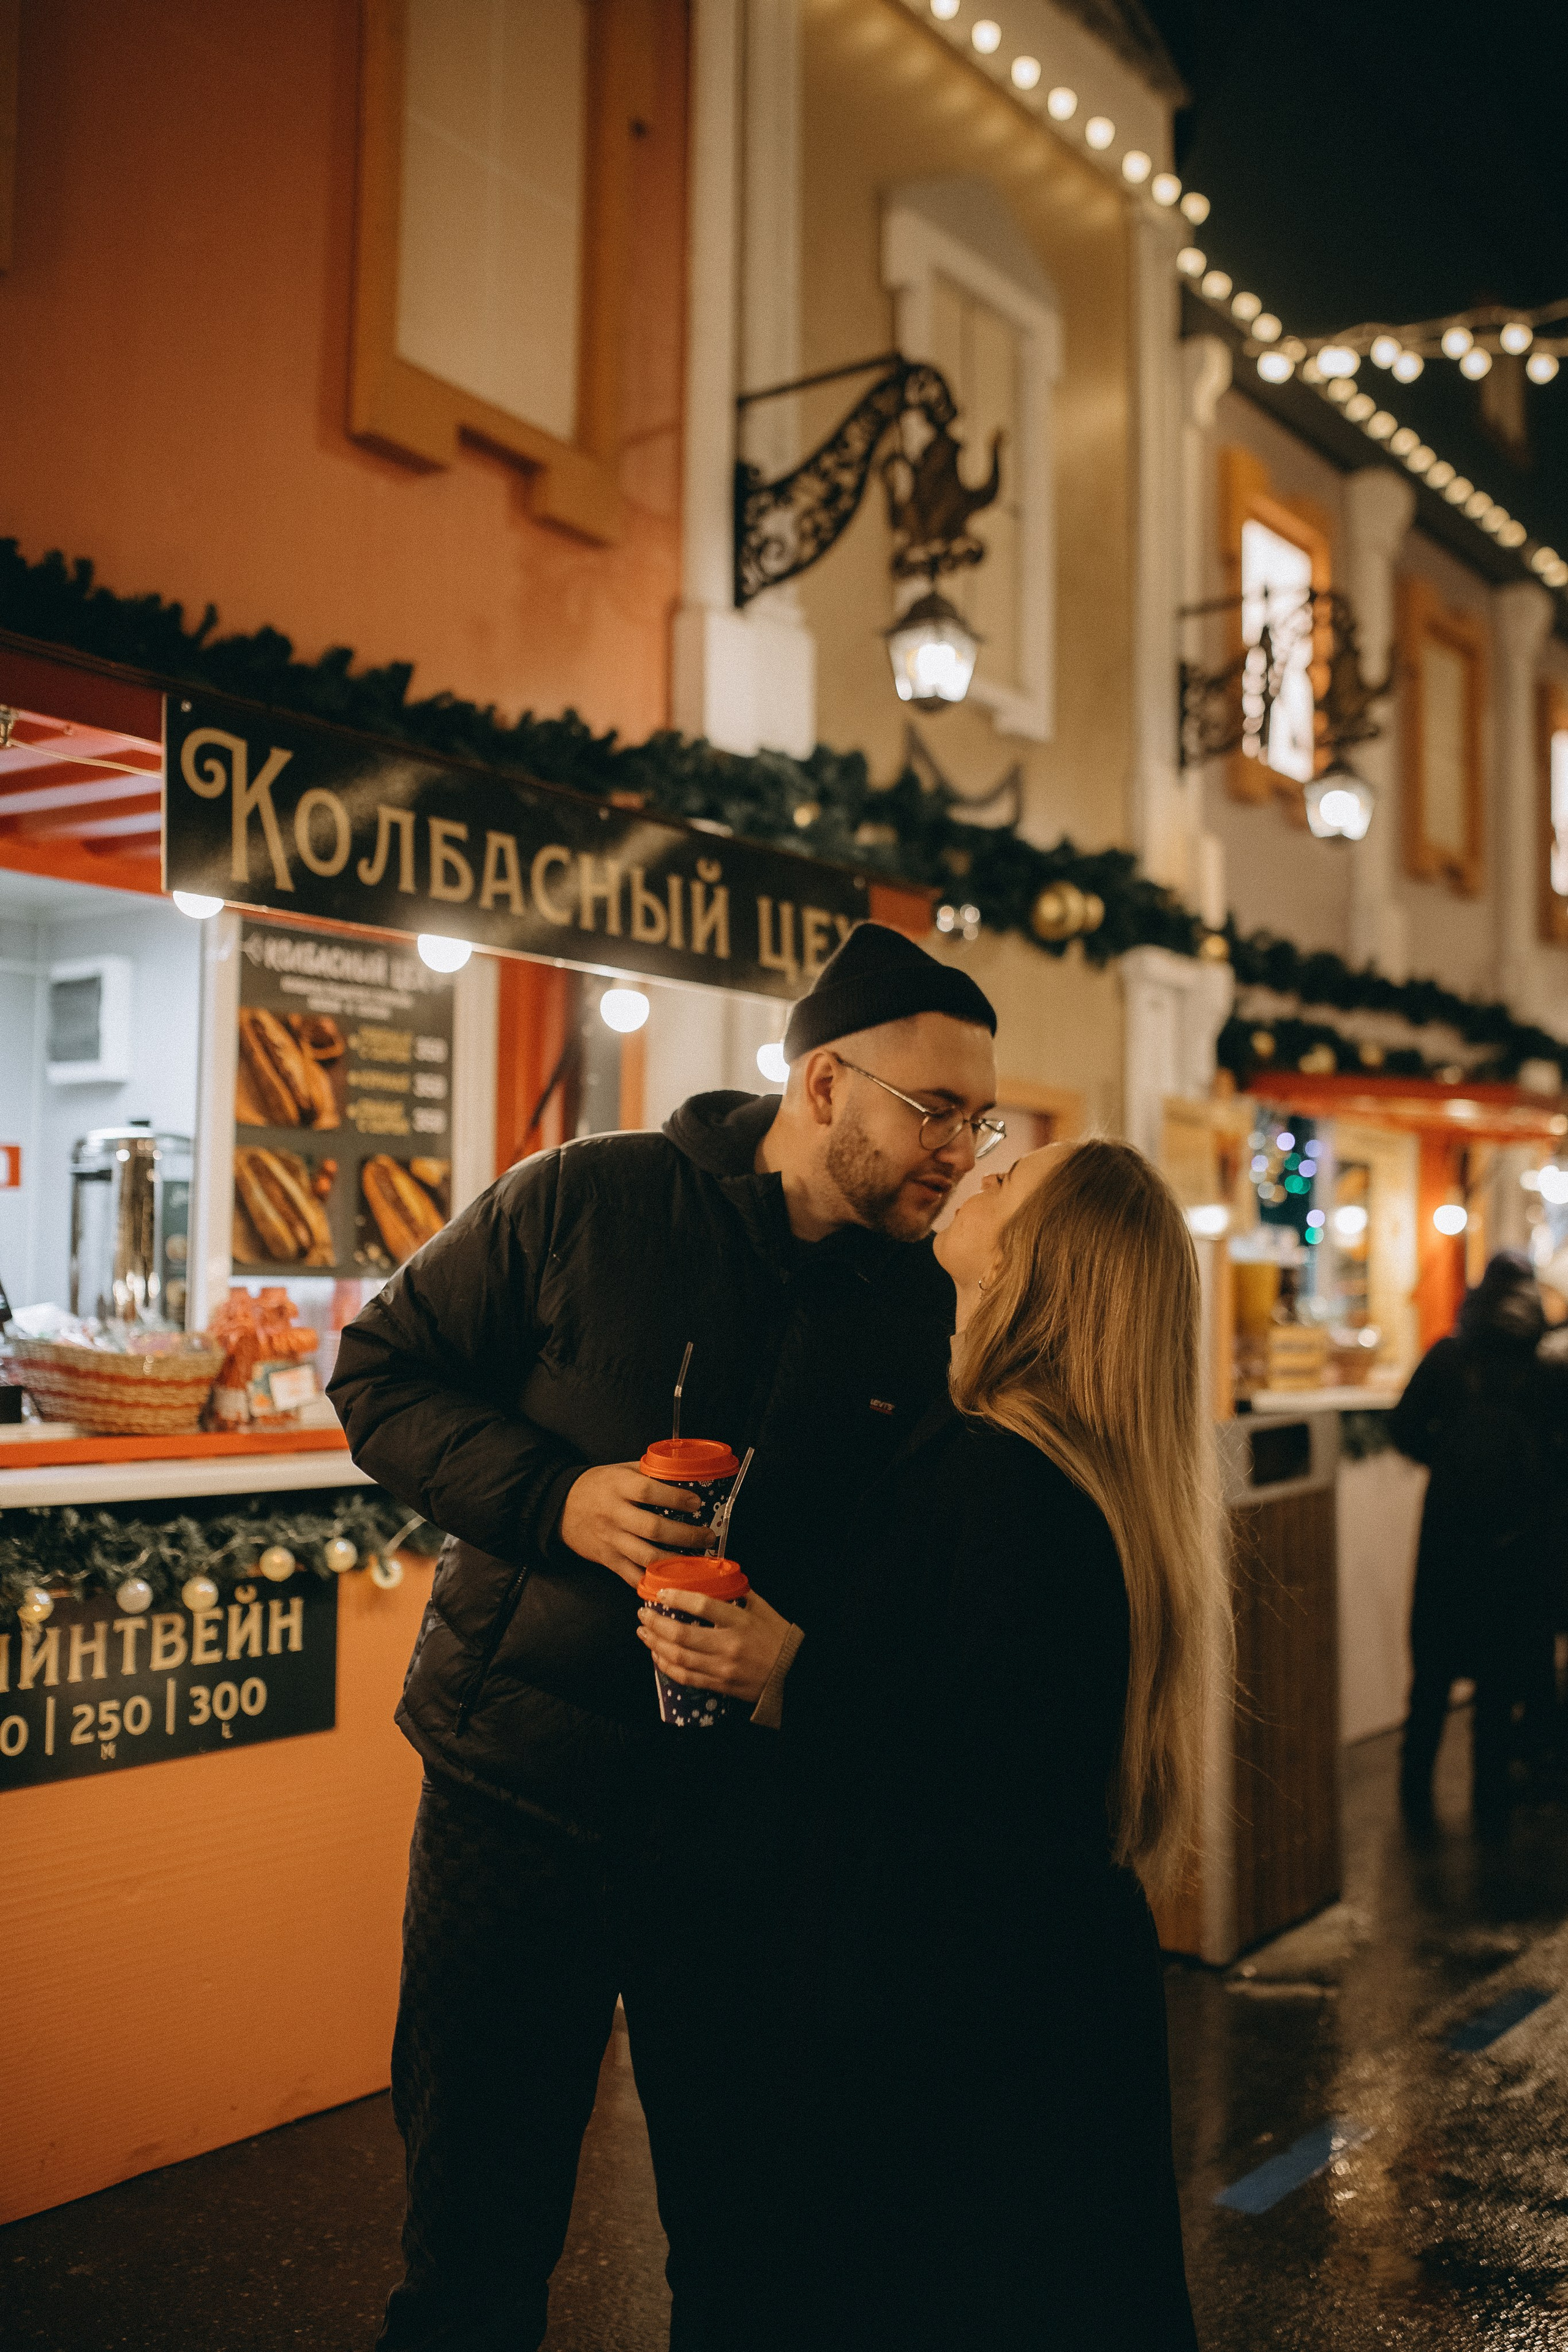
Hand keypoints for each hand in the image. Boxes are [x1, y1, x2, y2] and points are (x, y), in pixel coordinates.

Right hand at [558, 1461, 712, 1590]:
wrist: (559, 1506)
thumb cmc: (596, 1485)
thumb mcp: (619, 1469)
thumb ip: (648, 1471)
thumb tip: (683, 1470)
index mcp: (618, 1487)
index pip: (648, 1492)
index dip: (675, 1498)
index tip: (697, 1503)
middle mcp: (614, 1514)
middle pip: (653, 1528)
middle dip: (685, 1535)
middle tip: (708, 1536)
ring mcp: (610, 1539)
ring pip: (645, 1556)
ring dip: (675, 1562)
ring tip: (697, 1561)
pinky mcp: (607, 1559)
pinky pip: (631, 1576)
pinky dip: (651, 1582)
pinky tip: (671, 1582)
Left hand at [637, 1587, 790, 1706]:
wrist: (794, 1675)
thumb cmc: (778, 1638)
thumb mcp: (763, 1609)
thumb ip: (738, 1594)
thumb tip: (714, 1579)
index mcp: (740, 1622)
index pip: (702, 1606)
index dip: (677, 1597)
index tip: (661, 1592)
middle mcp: (729, 1646)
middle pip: (682, 1635)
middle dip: (656, 1623)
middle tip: (643, 1613)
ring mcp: (722, 1668)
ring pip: (678, 1657)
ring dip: (655, 1644)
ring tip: (644, 1632)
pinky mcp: (719, 1685)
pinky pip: (685, 1677)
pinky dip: (666, 1666)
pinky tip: (657, 1655)